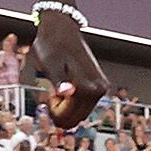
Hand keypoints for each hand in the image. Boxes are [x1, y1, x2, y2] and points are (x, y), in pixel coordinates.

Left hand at [31, 15, 110, 129]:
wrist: (61, 30)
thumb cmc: (52, 46)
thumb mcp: (49, 64)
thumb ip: (59, 80)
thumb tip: (66, 92)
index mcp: (89, 87)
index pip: (69, 119)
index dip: (54, 111)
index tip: (50, 95)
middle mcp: (100, 90)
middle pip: (77, 120)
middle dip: (60, 112)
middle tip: (53, 92)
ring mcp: (101, 89)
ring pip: (80, 115)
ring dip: (66, 108)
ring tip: (59, 86)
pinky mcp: (99, 88)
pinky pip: (83, 107)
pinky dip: (71, 104)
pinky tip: (66, 87)